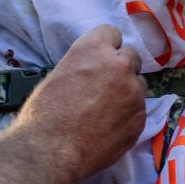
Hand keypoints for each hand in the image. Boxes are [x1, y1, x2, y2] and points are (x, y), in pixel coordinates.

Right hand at [10, 25, 145, 181]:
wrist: (52, 151)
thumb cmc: (44, 114)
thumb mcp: (58, 76)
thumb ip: (82, 68)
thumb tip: (90, 74)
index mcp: (94, 49)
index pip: (112, 33)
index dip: (106, 47)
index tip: (100, 59)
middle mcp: (119, 65)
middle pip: (131, 56)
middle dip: (121, 68)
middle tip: (105, 86)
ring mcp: (134, 92)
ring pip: (138, 84)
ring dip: (128, 92)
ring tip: (107, 111)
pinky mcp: (140, 118)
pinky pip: (139, 110)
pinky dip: (128, 116)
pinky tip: (110, 129)